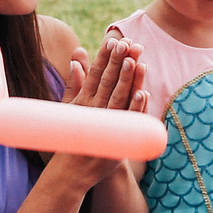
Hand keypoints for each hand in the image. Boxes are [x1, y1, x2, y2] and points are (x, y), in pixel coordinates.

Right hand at [50, 34, 148, 191]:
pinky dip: (136, 107)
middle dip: (119, 61)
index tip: (113, 40)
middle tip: (128, 43)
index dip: (105, 57)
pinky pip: (128, 121)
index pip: (96, 74)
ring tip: (136, 61)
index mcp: (84, 100)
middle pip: (109, 82)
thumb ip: (74, 81)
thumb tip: (78, 55)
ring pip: (120, 98)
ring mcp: (105, 124)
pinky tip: (144, 94)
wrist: (70, 172)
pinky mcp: (116, 138)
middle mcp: (94, 109)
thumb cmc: (69, 137)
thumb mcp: (69, 106)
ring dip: (128, 79)